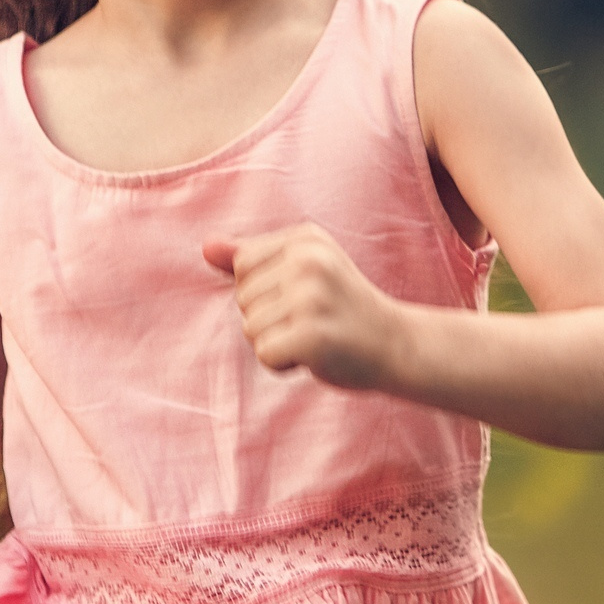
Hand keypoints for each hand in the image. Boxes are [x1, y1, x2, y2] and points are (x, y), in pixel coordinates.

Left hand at [203, 223, 406, 389]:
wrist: (399, 345)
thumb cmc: (344, 310)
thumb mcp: (304, 272)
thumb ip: (254, 260)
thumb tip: (205, 248)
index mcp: (306, 238)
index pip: (243, 264)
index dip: (263, 291)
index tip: (303, 298)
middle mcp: (308, 261)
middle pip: (243, 298)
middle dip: (269, 320)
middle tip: (313, 322)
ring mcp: (311, 297)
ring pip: (250, 328)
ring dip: (276, 343)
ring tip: (315, 337)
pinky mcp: (312, 334)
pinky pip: (265, 354)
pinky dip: (283, 364)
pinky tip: (314, 356)